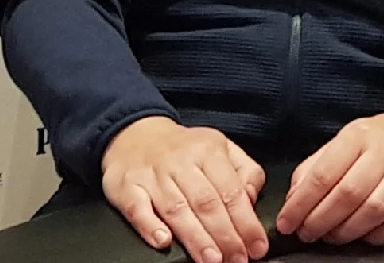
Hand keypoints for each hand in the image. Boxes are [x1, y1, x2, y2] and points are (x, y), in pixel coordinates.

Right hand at [100, 116, 268, 262]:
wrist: (135, 134)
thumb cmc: (184, 150)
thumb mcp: (220, 147)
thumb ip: (244, 170)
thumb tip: (252, 199)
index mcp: (208, 150)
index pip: (230, 190)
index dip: (246, 221)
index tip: (256, 246)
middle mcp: (180, 161)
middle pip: (205, 202)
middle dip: (224, 235)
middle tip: (237, 259)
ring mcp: (152, 174)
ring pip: (176, 208)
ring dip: (195, 237)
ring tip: (211, 260)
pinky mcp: (127, 186)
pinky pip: (138, 208)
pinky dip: (150, 226)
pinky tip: (163, 241)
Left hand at [275, 102, 383, 246]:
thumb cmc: (382, 137)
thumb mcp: (347, 138)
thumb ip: (318, 164)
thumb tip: (294, 197)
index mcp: (357, 135)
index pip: (323, 173)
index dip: (301, 203)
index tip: (287, 222)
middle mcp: (383, 152)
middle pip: (347, 195)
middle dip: (320, 221)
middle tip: (306, 233)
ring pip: (373, 211)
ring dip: (346, 232)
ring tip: (331, 237)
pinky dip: (379, 237)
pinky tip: (365, 237)